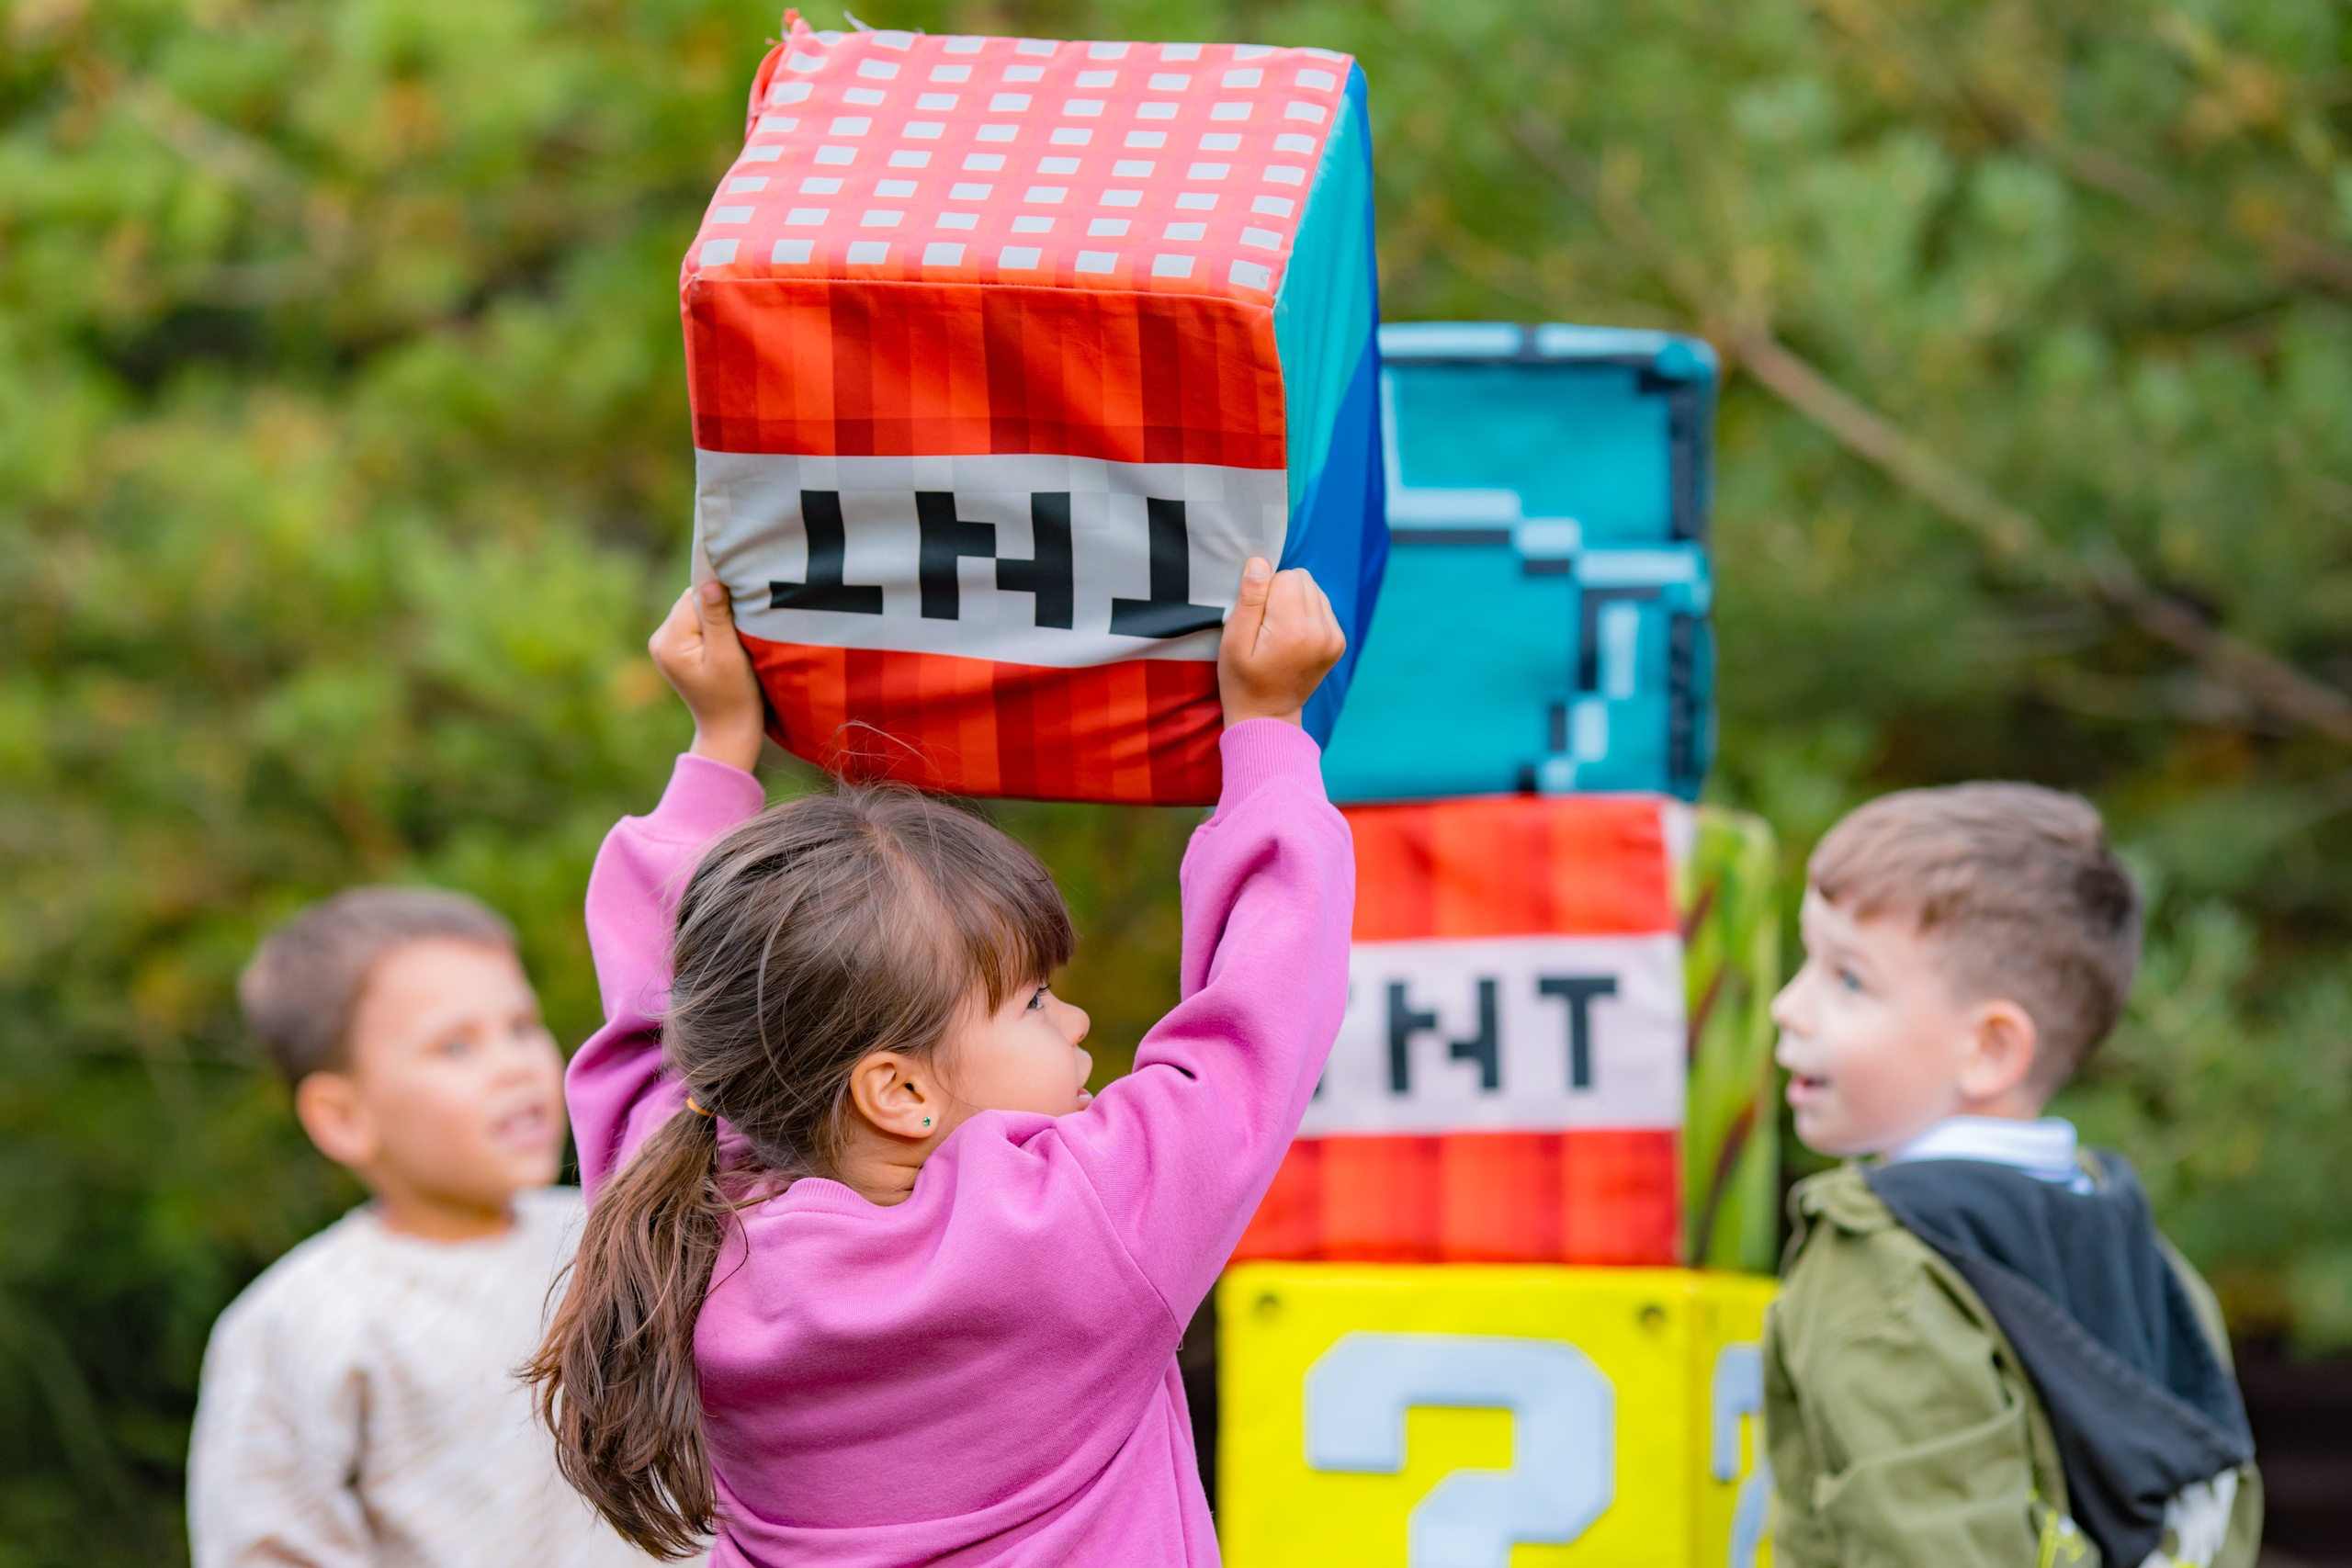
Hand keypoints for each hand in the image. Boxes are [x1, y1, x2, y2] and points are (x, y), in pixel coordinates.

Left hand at [649, 581, 765, 772]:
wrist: (729, 730)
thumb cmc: (734, 696)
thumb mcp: (728, 656)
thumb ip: (718, 619)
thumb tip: (711, 582)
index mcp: (669, 642)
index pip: (694, 597)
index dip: (721, 602)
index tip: (742, 618)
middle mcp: (659, 640)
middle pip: (692, 602)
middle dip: (717, 611)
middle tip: (739, 634)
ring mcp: (664, 645)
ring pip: (694, 611)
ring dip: (716, 620)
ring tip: (733, 644)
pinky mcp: (674, 649)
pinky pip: (694, 623)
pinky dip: (712, 629)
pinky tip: (725, 647)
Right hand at [1217, 558, 1345, 728]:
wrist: (1267, 716)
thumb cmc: (1242, 679)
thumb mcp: (1233, 640)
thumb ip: (1249, 599)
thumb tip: (1261, 563)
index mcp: (1294, 629)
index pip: (1286, 576)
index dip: (1265, 590)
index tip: (1256, 617)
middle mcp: (1321, 630)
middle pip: (1303, 579)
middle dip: (1282, 592)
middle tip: (1266, 624)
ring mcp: (1334, 637)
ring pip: (1315, 590)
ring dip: (1295, 601)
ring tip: (1279, 630)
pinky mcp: (1339, 642)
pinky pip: (1323, 606)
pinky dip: (1307, 613)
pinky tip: (1293, 636)